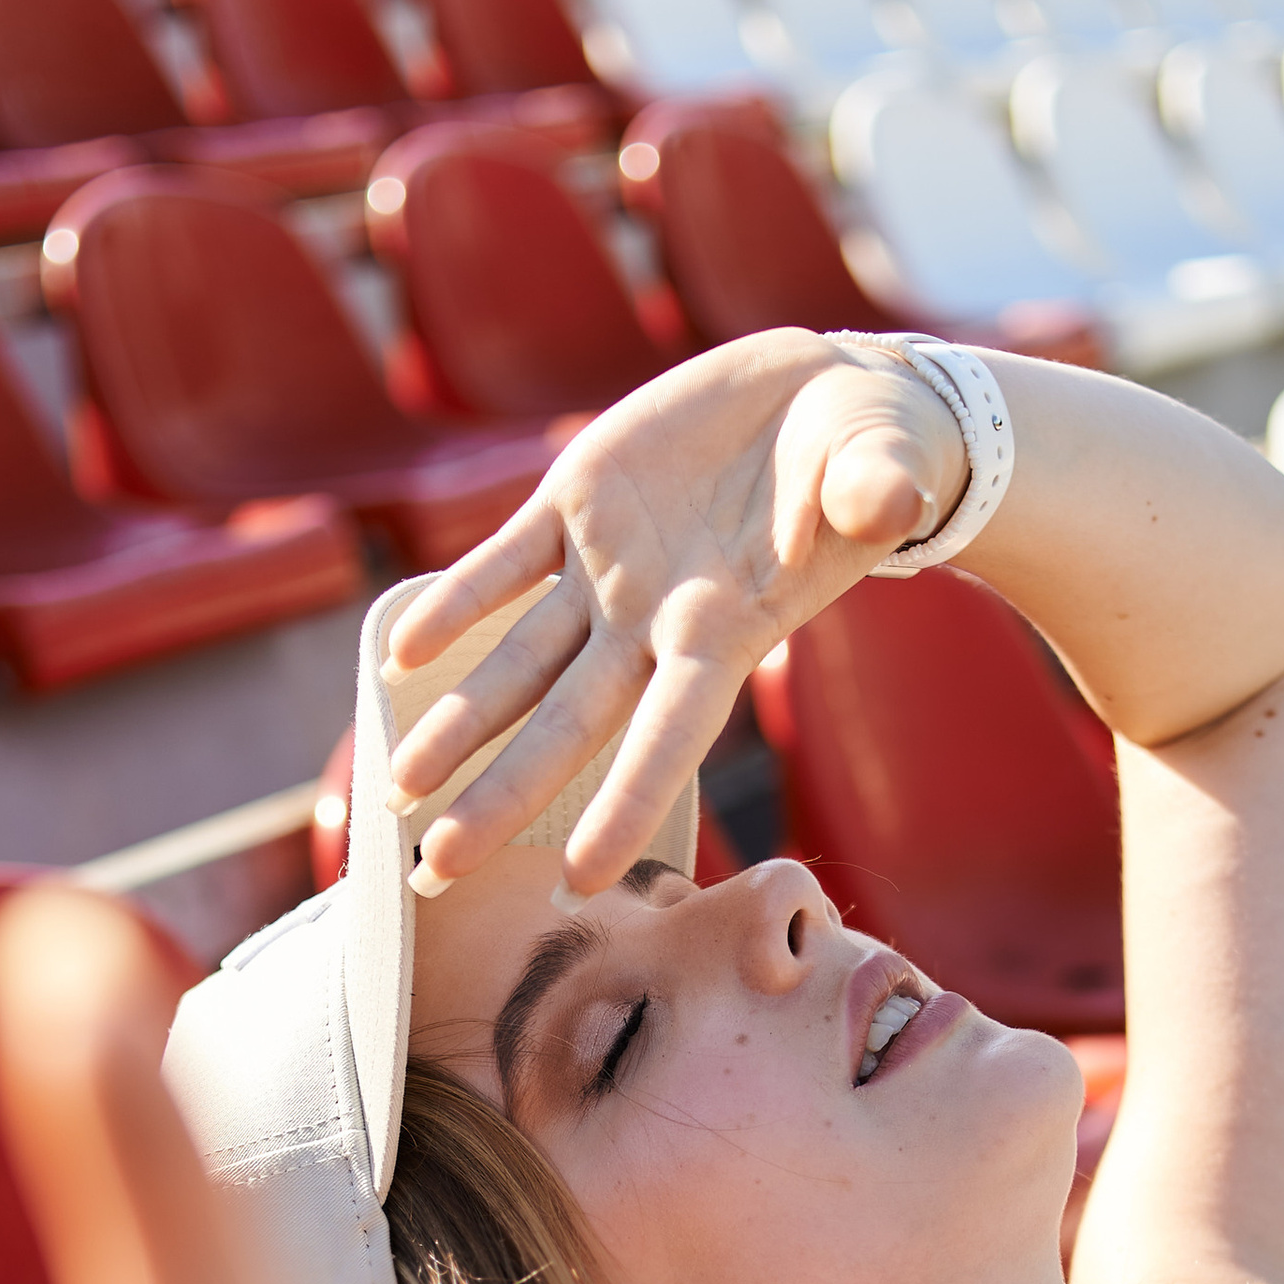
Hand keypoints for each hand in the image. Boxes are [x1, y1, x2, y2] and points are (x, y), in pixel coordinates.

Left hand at [381, 328, 968, 893]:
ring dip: (457, 724)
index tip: (580, 878)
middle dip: (501, 799)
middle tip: (437, 869)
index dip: (626, 801)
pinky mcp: (578, 502)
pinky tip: (399, 657)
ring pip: (518, 662)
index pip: (670, 732)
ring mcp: (609, 568)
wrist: (827, 405)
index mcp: (728, 626)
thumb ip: (877, 491)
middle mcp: (656, 618)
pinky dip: (452, 606)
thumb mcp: (884, 467)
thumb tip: (889, 502)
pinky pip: (502, 564)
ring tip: (394, 792)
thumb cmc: (873, 454)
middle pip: (567, 726)